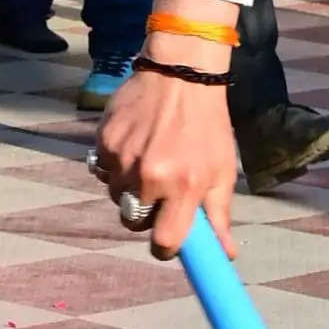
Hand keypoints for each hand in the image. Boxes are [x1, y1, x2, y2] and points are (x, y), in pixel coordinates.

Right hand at [94, 21, 241, 259]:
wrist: (181, 73)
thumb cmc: (207, 124)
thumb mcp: (222, 170)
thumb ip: (219, 216)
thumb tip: (225, 255)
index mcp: (184, 186)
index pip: (164, 243)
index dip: (166, 247)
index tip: (169, 239)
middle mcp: (150, 176)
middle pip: (133, 223)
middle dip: (145, 214)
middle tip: (160, 192)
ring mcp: (123, 159)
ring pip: (116, 197)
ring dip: (129, 188)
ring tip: (150, 159)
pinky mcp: (104, 142)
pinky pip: (103, 170)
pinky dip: (116, 165)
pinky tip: (135, 144)